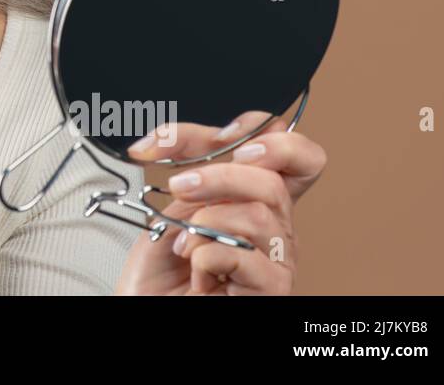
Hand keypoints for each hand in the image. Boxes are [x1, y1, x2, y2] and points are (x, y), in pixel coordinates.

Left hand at [114, 111, 327, 294]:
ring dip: (205, 222)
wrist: (147, 308)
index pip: (296, 155)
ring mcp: (277, 261)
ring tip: (182, 243)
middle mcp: (276, 228)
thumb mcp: (174, 207)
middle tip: (180, 188)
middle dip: (217, 177)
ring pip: (257, 215)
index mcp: (258, 200)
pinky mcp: (272, 290)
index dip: (269, 135)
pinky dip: (205, 257)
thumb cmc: (160, 269)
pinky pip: (243, 256)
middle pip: (272, 181)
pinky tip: (196, 271)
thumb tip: (189, 142)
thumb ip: (196, 175)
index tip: (221, 135)